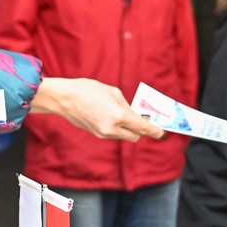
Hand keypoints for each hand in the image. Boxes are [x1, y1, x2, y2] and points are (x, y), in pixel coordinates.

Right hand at [32, 77, 165, 141]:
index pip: (142, 128)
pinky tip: (111, 116)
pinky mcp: (96, 134)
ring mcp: (103, 134)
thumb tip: (134, 116)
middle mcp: (112, 128)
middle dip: (140, 130)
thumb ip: (127, 106)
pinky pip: (113, 134)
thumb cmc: (88, 90)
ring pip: (124, 136)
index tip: (161, 133)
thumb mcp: (113, 92)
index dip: (154, 131)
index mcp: (118, 116)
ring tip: (121, 114)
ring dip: (127, 128)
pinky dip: (117, 128)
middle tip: (141, 119)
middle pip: (135, 136)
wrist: (64, 98)